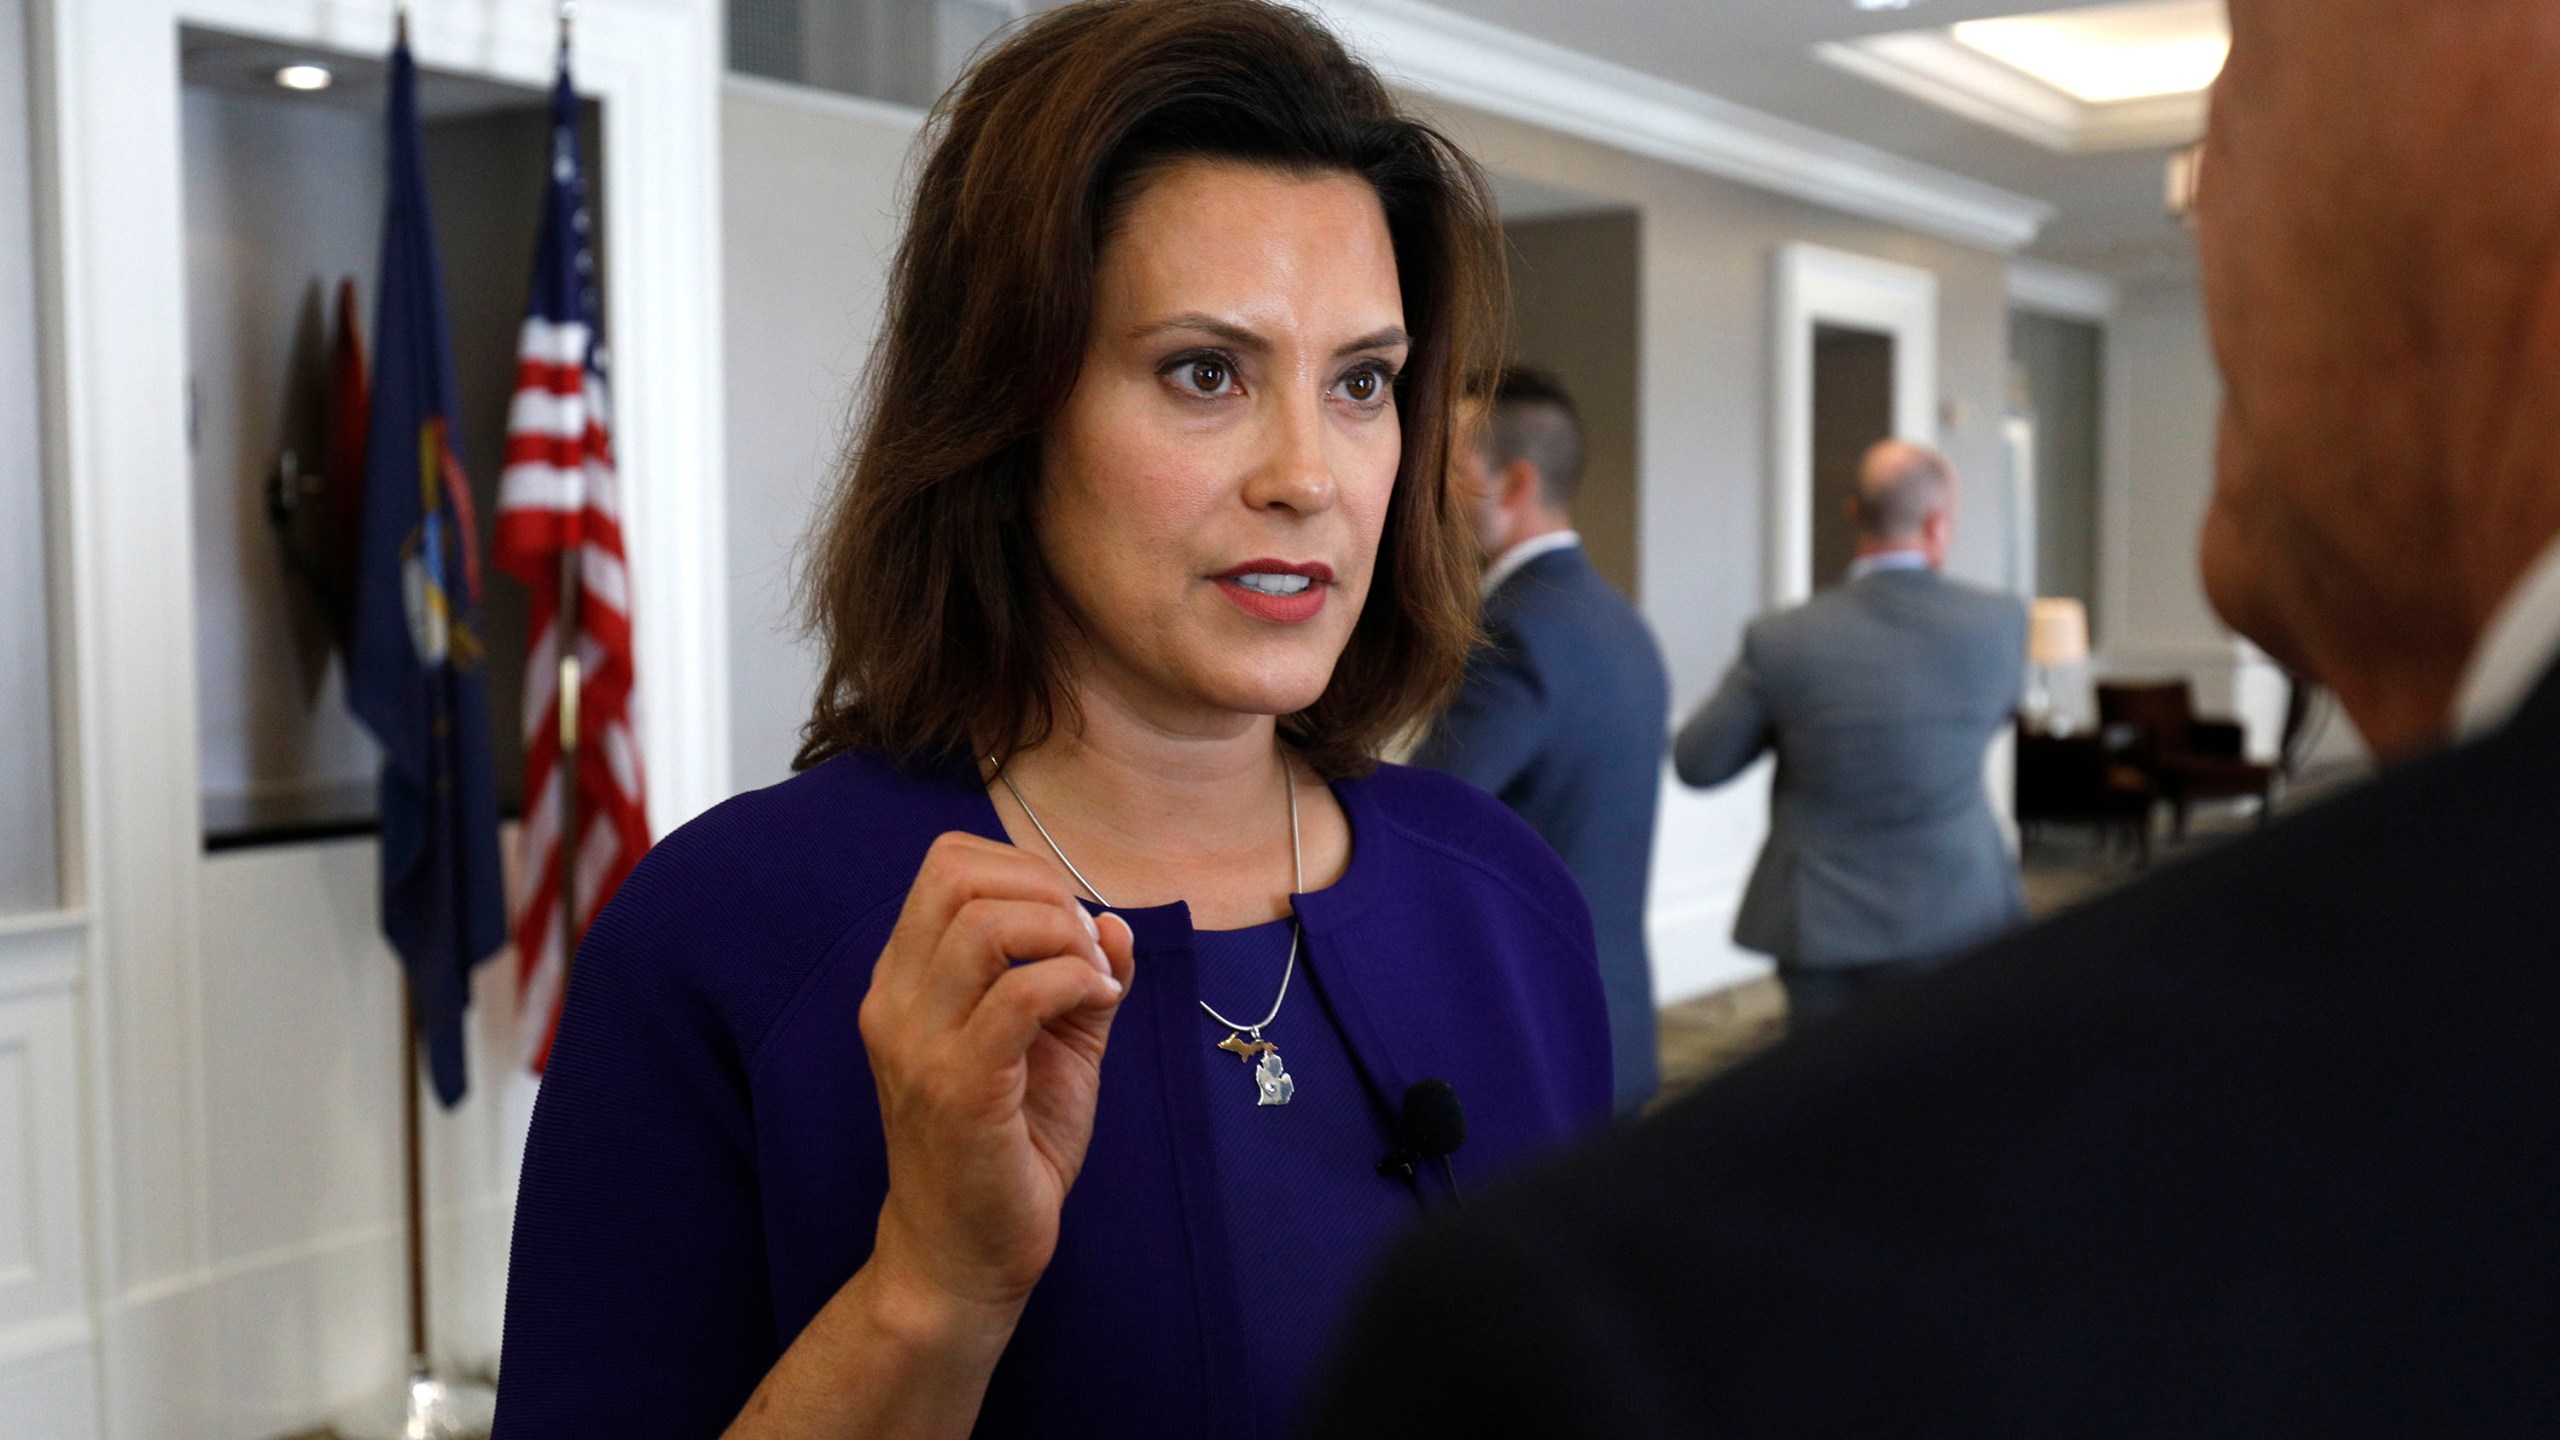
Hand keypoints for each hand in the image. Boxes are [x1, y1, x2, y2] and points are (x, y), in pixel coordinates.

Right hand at [860, 832, 1137, 1318]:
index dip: (1024, 870)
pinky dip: (1076, 983)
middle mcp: (896, 1002)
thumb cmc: (1005, 1145)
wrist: (964, 1251)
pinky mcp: (958, 1089)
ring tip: (1093, 981)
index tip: (1069, 923)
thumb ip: (1079, 977)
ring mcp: (919, 1044)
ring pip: (987, 927)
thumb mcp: (1052, 1044)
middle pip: (959, 876)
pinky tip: (1098, 1005)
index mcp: (905, 980)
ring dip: (1064, 937)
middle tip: (1085, 950)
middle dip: (1046, 893)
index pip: (946, 864)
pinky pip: (1022, 996)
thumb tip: (1114, 922)